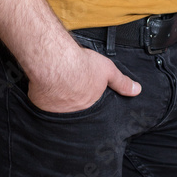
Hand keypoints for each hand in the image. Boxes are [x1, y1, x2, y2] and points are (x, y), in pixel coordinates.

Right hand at [27, 43, 141, 112]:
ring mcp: (55, 112)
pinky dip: (42, 99)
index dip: (88, 107)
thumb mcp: (107, 70)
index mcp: (89, 106)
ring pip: (57, 112)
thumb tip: (137, 90)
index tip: (86, 102)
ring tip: (58, 93)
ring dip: (58, 105)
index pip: (91, 113)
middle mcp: (73, 114)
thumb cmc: (80, 65)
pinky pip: (42, 106)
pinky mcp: (39, 106)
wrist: (56, 62)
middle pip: (74, 113)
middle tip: (71, 97)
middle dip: (74, 108)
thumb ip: (121, 82)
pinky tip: (44, 89)